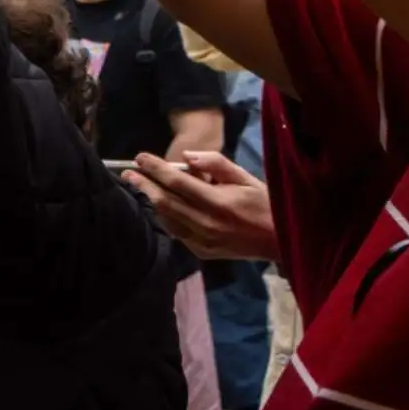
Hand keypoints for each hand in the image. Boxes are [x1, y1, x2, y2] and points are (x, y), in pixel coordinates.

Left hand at [124, 151, 279, 261]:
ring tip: (137, 186)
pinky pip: (176, 232)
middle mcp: (207, 224)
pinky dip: (164, 217)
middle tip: (127, 172)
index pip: (177, 182)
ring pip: (167, 219)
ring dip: (150, 202)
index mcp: (219, 202)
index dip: (155, 168)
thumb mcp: (245, 177)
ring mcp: (203, 241)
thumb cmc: (263, 203)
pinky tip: (157, 206)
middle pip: (165, 202)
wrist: (281, 241)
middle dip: (143, 185)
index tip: (140, 157)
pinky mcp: (202, 253)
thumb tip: (185, 156)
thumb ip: (216, 163)